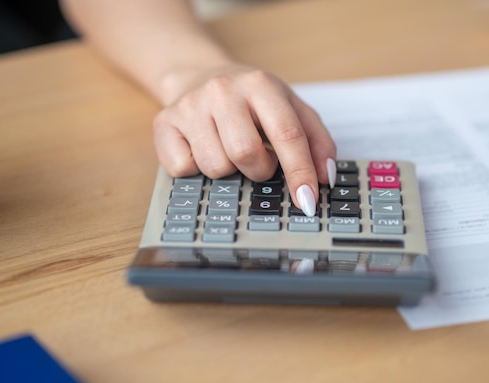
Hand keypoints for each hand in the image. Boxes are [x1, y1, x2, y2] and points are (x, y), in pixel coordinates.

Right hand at [152, 63, 336, 215]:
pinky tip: (202, 148)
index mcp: (260, 85)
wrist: (198, 75)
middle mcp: (222, 91)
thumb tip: (325, 177)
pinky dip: (196, 168)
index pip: (287, 135)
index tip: (307, 202)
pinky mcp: (163, 124)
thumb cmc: (250, 101)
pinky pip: (183, 169)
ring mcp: (189, 106)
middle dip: (258, 170)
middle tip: (258, 160)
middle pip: (246, 154)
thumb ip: (316, 141)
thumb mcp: (290, 108)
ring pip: (215, 167)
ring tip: (228, 148)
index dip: (300, 173)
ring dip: (228, 170)